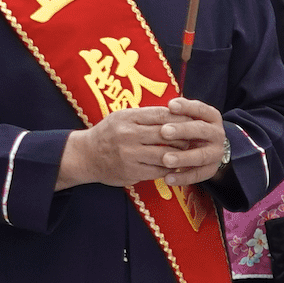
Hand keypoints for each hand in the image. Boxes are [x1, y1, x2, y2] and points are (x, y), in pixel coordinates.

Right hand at [55, 99, 225, 189]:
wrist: (86, 156)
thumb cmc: (109, 133)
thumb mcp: (123, 117)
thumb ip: (146, 115)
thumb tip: (177, 110)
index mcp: (128, 118)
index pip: (162, 115)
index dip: (182, 118)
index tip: (195, 120)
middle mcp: (128, 135)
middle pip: (166, 134)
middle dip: (185, 137)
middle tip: (198, 138)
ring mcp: (129, 155)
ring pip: (165, 154)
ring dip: (181, 155)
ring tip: (190, 153)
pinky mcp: (131, 172)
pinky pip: (158, 170)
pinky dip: (170, 168)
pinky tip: (177, 166)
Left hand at [156, 97, 227, 185]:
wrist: (211, 148)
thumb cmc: (192, 130)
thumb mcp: (191, 118)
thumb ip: (180, 113)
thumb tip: (166, 107)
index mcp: (212, 117)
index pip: (200, 109)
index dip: (186, 107)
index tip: (170, 105)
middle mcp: (217, 134)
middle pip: (201, 130)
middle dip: (182, 131)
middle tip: (164, 131)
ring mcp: (216, 153)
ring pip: (201, 155)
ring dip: (183, 158)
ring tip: (166, 160)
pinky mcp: (211, 169)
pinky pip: (198, 174)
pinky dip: (183, 177)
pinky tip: (168, 178)